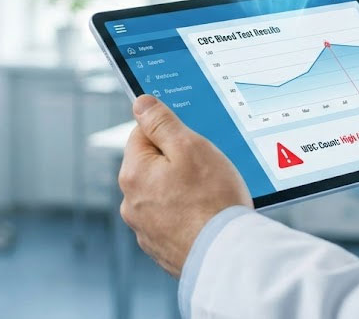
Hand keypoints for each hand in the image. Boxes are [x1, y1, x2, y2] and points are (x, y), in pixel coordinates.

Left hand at [118, 95, 252, 276]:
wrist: (228, 255)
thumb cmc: (213, 200)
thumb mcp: (190, 147)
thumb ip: (162, 122)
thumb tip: (141, 103)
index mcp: (133, 173)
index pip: (142, 134)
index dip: (171, 133)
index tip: (192, 143)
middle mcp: (131, 203)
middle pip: (152, 165)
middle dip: (177, 162)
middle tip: (207, 170)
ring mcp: (145, 229)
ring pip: (162, 193)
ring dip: (181, 190)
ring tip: (210, 196)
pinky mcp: (161, 248)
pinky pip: (172, 219)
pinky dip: (186, 215)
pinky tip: (207, 217)